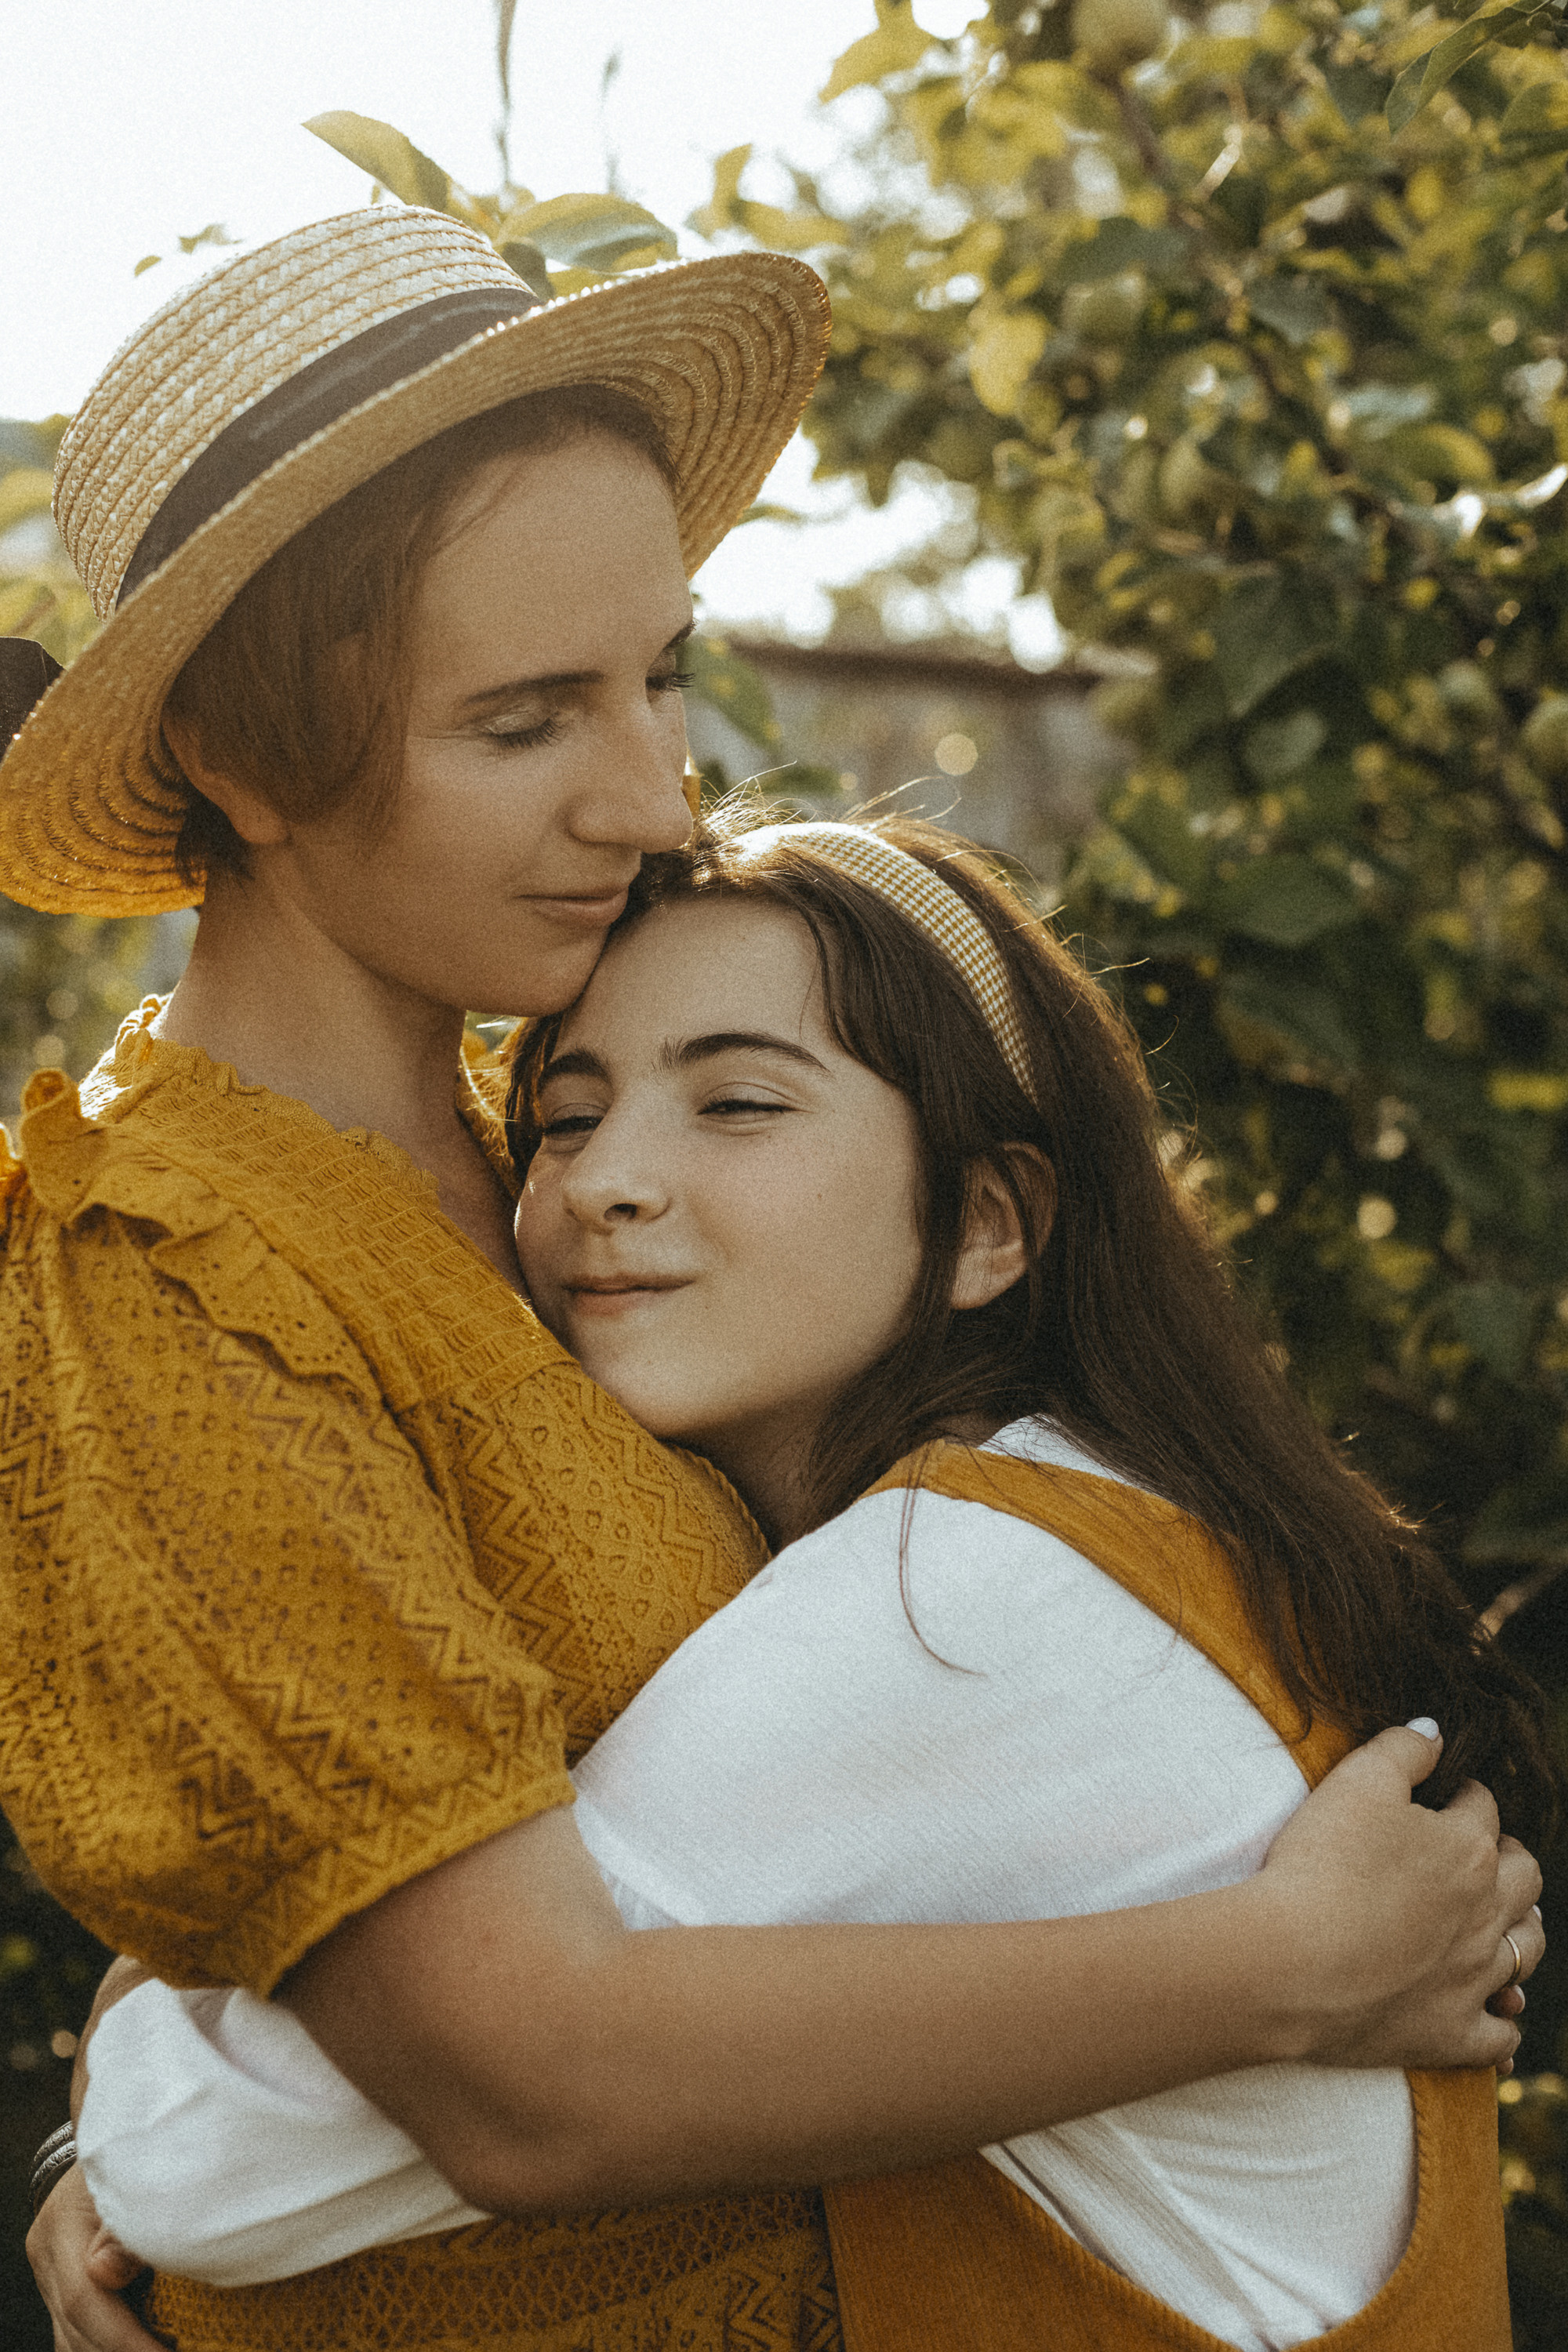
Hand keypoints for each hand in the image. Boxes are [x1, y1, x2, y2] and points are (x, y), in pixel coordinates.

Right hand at [25, 2160, 157, 2351]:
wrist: (115, 2137)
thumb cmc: (137, 2149)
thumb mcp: (134, 2174)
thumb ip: (124, 2221)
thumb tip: (104, 2271)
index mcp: (61, 2226)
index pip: (85, 2299)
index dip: (125, 2340)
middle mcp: (46, 2255)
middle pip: (77, 2329)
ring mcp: (49, 2274)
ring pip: (72, 2339)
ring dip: (114, 2351)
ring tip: (163, 2347)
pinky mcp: (61, 2286)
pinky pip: (78, 2332)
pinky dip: (109, 2344)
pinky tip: (144, 2344)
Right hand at [1259, 1722, 1542, 2074]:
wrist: (1291, 1962)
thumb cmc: (1320, 1864)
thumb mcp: (1355, 1782)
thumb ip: (1402, 1748)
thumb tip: (1435, 1730)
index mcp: (1468, 1849)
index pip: (1483, 1809)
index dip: (1465, 1798)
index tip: (1447, 1797)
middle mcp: (1486, 1913)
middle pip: (1525, 1879)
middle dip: (1510, 1861)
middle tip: (1485, 1857)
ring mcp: (1474, 1978)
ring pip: (1525, 1953)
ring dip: (1519, 1932)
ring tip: (1501, 1924)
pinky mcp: (1452, 2033)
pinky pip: (1501, 2035)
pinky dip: (1503, 2022)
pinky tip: (1494, 2014)